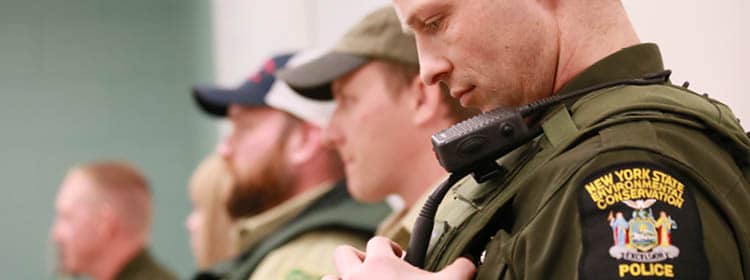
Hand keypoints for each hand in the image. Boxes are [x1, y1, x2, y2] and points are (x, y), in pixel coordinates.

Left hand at [322, 236, 475, 279]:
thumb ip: (460, 270)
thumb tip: (470, 262)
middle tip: (374, 273)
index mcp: (381, 262)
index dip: (390, 249)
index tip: (400, 260)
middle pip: (344, 253)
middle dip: (357, 260)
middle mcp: (357, 274)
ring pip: (330, 278)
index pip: (378, 242)